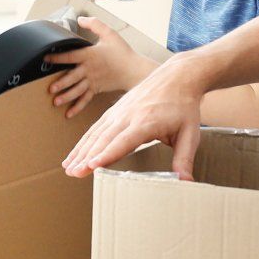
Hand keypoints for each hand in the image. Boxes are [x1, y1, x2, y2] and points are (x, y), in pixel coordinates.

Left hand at [44, 17, 155, 118]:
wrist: (133, 69)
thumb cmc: (122, 51)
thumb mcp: (109, 33)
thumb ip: (94, 24)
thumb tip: (80, 19)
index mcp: (89, 55)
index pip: (70, 56)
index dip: (57, 57)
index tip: (45, 58)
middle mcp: (89, 69)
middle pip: (72, 77)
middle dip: (61, 83)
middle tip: (50, 89)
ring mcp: (92, 81)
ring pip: (77, 90)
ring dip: (66, 96)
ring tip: (55, 102)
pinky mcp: (96, 89)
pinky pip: (85, 99)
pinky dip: (77, 107)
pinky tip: (68, 114)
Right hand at [62, 51, 210, 179]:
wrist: (177, 76)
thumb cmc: (184, 106)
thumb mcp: (191, 133)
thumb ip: (185, 158)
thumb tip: (186, 182)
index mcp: (147, 122)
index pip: (124, 141)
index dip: (108, 154)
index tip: (93, 166)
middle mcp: (129, 115)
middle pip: (105, 138)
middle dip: (87, 156)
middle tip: (74, 173)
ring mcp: (119, 111)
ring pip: (96, 133)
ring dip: (81, 150)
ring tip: (68, 167)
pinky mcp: (115, 110)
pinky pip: (96, 127)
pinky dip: (84, 141)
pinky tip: (75, 153)